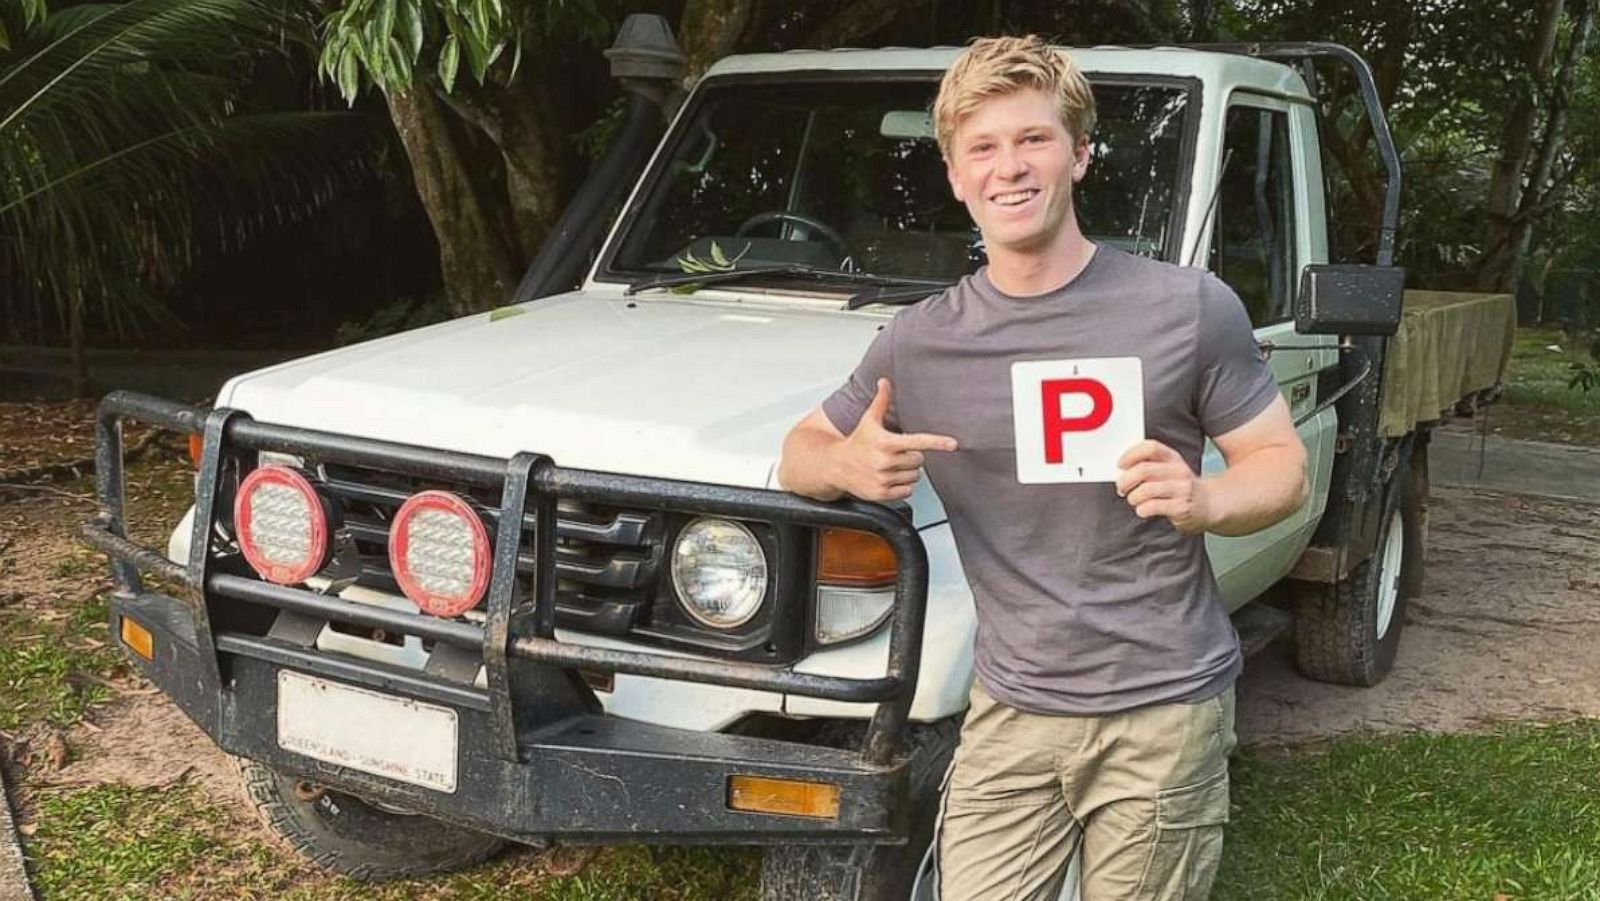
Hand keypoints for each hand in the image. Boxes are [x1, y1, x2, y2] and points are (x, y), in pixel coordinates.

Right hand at [835, 379, 957, 501]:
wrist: (835, 466)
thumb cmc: (856, 442)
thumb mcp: (868, 420)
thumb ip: (881, 401)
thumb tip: (885, 381)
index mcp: (885, 442)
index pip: (917, 441)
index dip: (937, 442)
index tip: (953, 444)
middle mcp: (884, 461)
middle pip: (919, 460)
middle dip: (911, 456)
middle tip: (895, 453)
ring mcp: (882, 479)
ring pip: (915, 476)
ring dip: (907, 471)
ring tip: (889, 466)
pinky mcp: (881, 494)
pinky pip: (907, 491)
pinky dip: (901, 486)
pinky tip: (887, 478)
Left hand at [1115, 440, 1211, 533]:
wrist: (1210, 505)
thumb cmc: (1182, 487)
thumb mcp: (1171, 470)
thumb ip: (1150, 465)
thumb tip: (1122, 469)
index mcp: (1174, 458)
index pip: (1151, 447)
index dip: (1131, 454)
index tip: (1120, 465)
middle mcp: (1179, 471)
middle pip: (1144, 470)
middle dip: (1125, 480)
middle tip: (1121, 488)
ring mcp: (1182, 489)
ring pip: (1146, 489)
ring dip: (1133, 497)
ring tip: (1134, 500)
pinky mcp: (1181, 508)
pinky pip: (1152, 507)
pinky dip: (1142, 509)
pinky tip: (1143, 510)